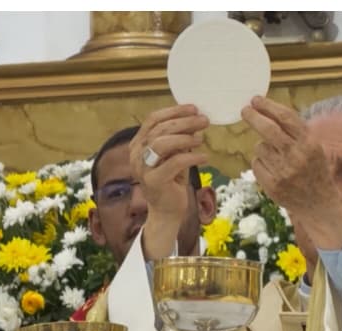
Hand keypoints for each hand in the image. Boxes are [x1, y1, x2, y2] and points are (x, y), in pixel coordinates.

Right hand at [129, 104, 209, 258]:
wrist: (167, 211)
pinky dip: (191, 157)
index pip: (153, 120)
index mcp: (139, 144)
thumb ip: (180, 140)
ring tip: (201, 138)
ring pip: (162, 143)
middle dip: (183, 122)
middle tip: (203, 120)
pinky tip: (204, 157)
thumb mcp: (175, 156)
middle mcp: (137, 154)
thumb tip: (195, 121)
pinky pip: (174, 163)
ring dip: (185, 138)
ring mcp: (143, 168)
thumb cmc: (172, 182)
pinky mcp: (154, 181)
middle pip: (159, 129)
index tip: (194, 108)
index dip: (173, 112)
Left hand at [242, 96, 341, 251]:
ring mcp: (284, 172)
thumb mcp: (314, 147)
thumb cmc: (314, 170)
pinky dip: (261, 163)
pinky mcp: (273, 186)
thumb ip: (294, 131)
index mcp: (309, 144)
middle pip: (268, 129)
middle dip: (253, 117)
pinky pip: (256, 164)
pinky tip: (274, 171)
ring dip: (263, 148)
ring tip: (277, 159)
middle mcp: (297, 157)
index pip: (286, 118)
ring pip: (260, 147)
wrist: (320, 204)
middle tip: (245, 110)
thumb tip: (266, 110)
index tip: (255, 100)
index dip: (268, 106)